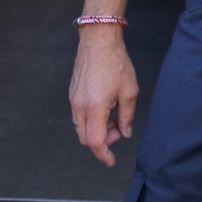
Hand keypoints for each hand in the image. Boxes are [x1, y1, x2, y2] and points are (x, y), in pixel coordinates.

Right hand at [69, 27, 138, 166]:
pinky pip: (79, 115)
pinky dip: (91, 119)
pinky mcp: (72, 93)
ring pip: (81, 127)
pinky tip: (106, 107)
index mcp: (94, 107)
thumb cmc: (115, 62)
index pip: (94, 142)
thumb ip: (127, 115)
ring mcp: (73, 99)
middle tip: (118, 129)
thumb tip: (125, 132)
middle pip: (85, 138)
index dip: (103, 154)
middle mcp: (79, 106)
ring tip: (114, 115)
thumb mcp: (129, 91)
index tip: (111, 160)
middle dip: (102, 140)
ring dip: (97, 129)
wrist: (98, 40)